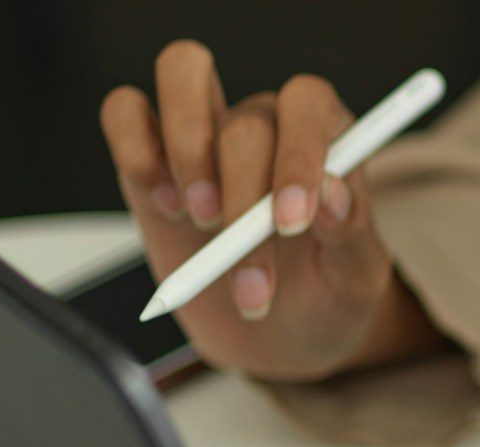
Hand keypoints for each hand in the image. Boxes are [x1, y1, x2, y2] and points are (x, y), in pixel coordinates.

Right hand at [99, 39, 446, 381]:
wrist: (276, 341)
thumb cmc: (321, 299)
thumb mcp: (354, 281)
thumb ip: (351, 233)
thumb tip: (332, 195)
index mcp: (324, 139)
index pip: (307, 105)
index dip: (298, 155)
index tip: (289, 223)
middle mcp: (263, 126)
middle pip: (244, 121)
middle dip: (241, 202)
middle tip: (240, 260)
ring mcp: (205, 139)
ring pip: (182, 72)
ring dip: (188, 151)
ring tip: (201, 221)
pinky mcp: (153, 165)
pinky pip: (125, 114)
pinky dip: (136, 153)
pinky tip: (165, 208)